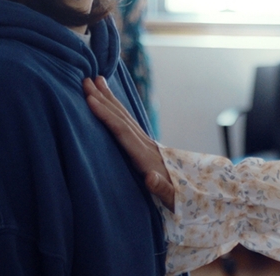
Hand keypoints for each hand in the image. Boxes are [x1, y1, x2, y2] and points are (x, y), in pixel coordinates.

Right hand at [84, 76, 174, 211]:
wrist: (193, 193)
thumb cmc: (179, 198)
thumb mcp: (172, 197)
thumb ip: (162, 188)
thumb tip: (149, 177)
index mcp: (147, 157)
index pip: (123, 132)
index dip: (106, 116)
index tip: (90, 100)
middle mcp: (146, 145)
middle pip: (122, 118)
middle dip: (103, 99)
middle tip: (86, 80)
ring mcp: (145, 143)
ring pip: (124, 116)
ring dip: (109, 99)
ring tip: (97, 80)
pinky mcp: (143, 145)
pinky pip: (126, 123)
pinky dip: (116, 110)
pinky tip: (109, 102)